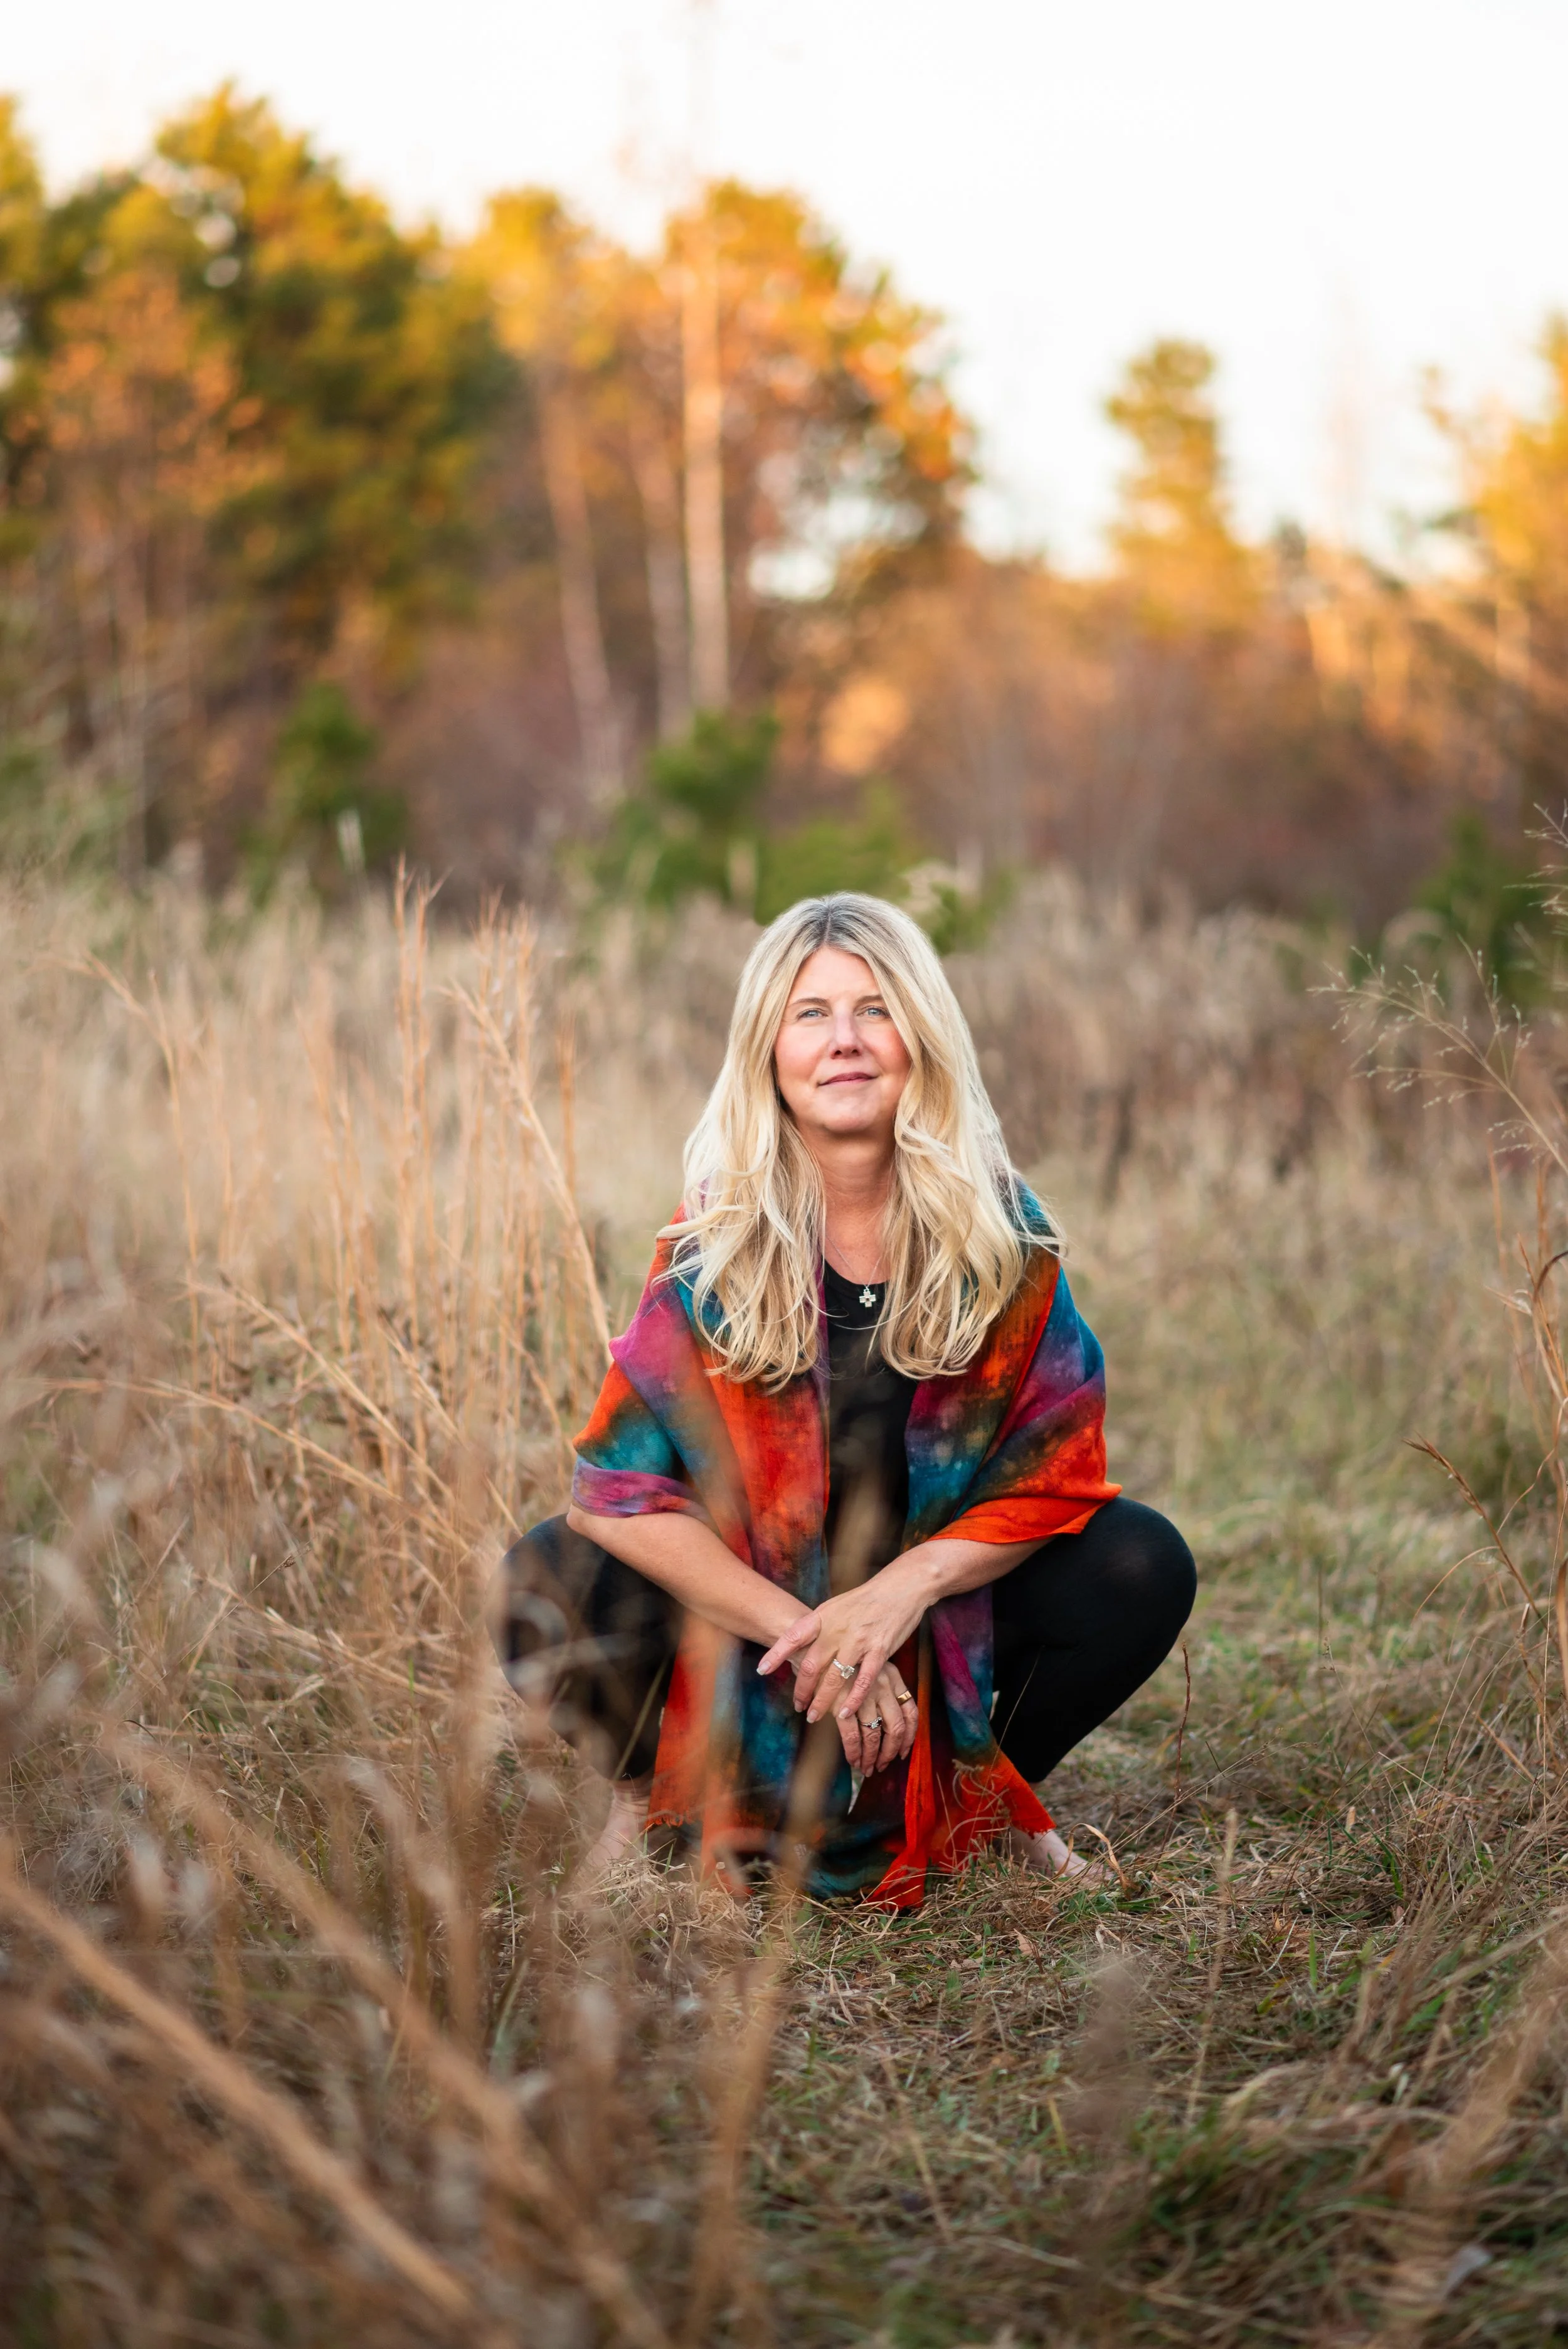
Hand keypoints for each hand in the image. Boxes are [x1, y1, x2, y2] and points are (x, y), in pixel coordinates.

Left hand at [756, 1553, 931, 1721]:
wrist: (902, 1587)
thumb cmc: (867, 1600)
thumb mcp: (837, 1606)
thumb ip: (820, 1627)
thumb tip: (800, 1646)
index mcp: (824, 1615)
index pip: (793, 1635)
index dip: (776, 1653)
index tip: (761, 1670)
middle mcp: (838, 1628)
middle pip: (812, 1665)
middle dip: (802, 1690)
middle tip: (797, 1706)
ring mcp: (859, 1640)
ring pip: (834, 1678)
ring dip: (822, 1701)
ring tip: (814, 1716)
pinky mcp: (880, 1651)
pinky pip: (863, 1681)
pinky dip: (852, 1700)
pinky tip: (845, 1713)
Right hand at [836, 1660, 918, 1774]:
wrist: (811, 1650)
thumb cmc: (840, 1662)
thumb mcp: (868, 1669)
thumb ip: (880, 1691)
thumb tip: (884, 1725)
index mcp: (893, 1676)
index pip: (911, 1711)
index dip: (909, 1736)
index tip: (903, 1751)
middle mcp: (883, 1685)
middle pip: (896, 1727)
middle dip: (890, 1752)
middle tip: (882, 1765)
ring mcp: (863, 1695)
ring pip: (874, 1736)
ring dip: (871, 1757)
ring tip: (866, 1768)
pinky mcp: (842, 1704)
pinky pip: (853, 1736)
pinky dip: (854, 1752)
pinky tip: (853, 1760)